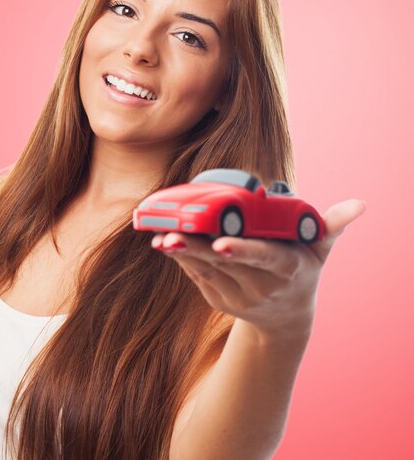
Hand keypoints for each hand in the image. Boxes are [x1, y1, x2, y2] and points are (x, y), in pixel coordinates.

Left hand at [151, 199, 365, 339]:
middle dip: (197, 249)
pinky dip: (182, 261)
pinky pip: (197, 277)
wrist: (286, 316)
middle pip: (225, 264)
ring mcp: (237, 297)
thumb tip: (359, 205)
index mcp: (286, 268)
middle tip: (172, 235)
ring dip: (181, 254)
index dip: (242, 251)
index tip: (221, 244)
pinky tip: (166, 243)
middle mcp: (261, 286)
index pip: (263, 258)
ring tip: (161, 237)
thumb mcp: (319, 250)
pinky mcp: (218, 300)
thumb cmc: (302, 269)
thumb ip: (331, 226)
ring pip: (205, 271)